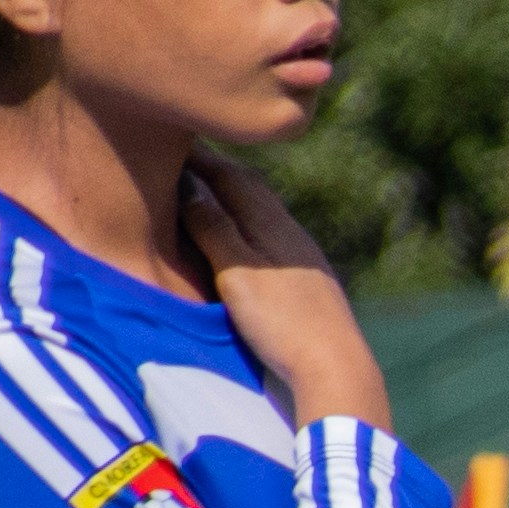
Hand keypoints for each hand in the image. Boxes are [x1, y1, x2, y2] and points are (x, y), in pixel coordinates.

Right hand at [183, 149, 388, 431]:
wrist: (337, 368)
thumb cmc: (282, 321)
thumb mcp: (237, 272)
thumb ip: (214, 227)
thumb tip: (191, 184)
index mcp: (273, 224)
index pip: (230, 175)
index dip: (200, 157)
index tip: (171, 140)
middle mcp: (293, 233)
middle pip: (252, 187)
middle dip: (218, 169)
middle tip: (186, 156)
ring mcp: (305, 258)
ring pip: (266, 211)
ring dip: (235, 196)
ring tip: (209, 190)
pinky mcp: (311, 282)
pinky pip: (274, 236)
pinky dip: (251, 223)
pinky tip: (247, 238)